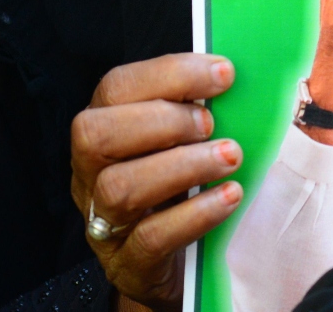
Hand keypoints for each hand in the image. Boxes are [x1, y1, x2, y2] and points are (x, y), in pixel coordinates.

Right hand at [70, 53, 244, 310]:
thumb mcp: (191, 139)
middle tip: (211, 125)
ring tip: (230, 157)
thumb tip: (240, 70)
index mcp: (106, 128)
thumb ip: (204, 105)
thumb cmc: (188, 184)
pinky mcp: (127, 263)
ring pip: (118, 188)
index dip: (170, 74)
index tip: (224, 74)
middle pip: (96, 135)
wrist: (178, 263)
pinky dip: (194, 213)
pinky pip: (149, 238)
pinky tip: (230, 196)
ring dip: (183, 165)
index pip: (116, 87)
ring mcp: (103, 221)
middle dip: (163, 121)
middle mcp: (91, 173)